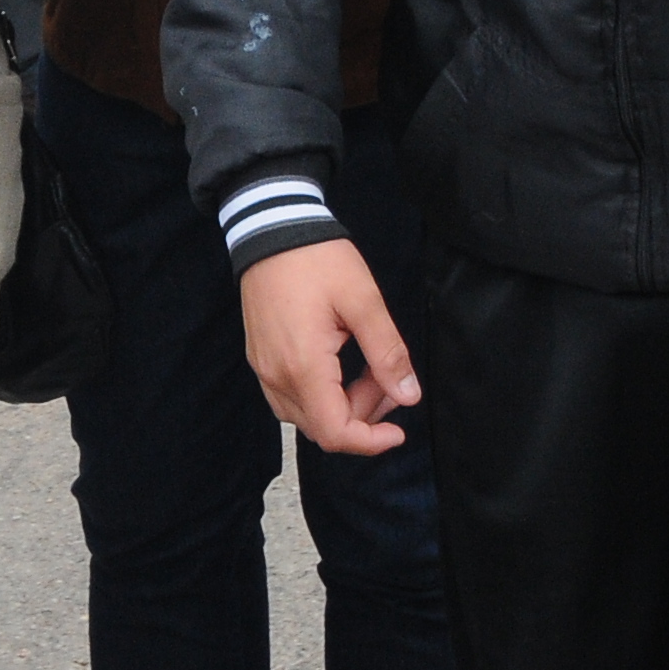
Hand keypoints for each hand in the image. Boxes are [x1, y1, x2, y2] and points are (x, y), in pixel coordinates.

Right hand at [238, 237, 420, 454]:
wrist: (270, 227)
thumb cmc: (316, 258)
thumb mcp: (363, 300)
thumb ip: (387, 352)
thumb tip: (408, 395)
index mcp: (303, 366)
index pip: (334, 433)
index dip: (370, 442)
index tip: (398, 430)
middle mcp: (277, 376)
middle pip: (322, 428)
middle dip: (363, 416)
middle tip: (387, 379)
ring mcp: (264, 368)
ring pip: (305, 415)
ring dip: (342, 406)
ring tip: (367, 369)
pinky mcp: (260, 358)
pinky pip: (290, 397)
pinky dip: (320, 395)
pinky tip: (340, 365)